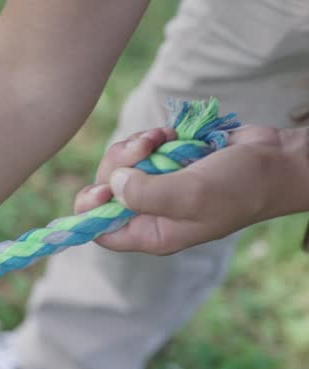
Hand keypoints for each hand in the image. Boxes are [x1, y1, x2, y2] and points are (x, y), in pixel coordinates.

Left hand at [72, 124, 308, 254]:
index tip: (107, 187)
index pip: (100, 231)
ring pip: (120, 165)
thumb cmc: (240, 186)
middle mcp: (150, 212)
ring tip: (160, 138)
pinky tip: (169, 133)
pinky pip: (140, 148)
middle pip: (105, 190)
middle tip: (144, 148)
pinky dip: (150, 137)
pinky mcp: (166, 162)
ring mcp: (157, 185)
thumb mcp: (191, 195)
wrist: (277, 159)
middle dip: (118, 164)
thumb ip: (145, 194)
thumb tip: (111, 184)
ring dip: (136, 146)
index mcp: (152, 233)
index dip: (93, 209)